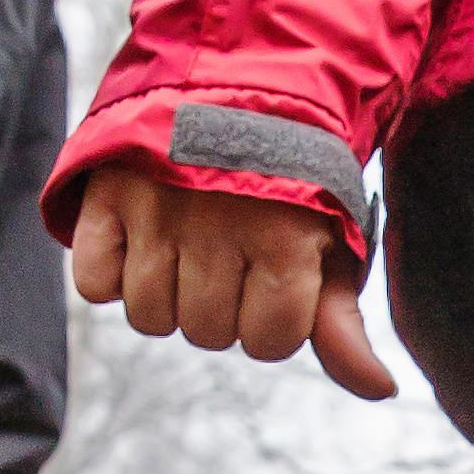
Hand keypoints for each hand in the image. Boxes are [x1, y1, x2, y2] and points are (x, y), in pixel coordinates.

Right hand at [70, 164, 394, 401]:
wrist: (241, 83)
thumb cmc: (293, 181)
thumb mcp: (329, 244)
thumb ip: (343, 322)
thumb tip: (379, 390)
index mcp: (284, 238)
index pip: (270, 342)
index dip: (275, 323)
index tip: (276, 280)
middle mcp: (218, 224)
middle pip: (209, 334)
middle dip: (225, 307)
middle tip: (231, 254)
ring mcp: (157, 209)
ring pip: (150, 318)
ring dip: (169, 297)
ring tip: (187, 247)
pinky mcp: (107, 194)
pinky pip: (94, 284)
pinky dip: (111, 275)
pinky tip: (140, 242)